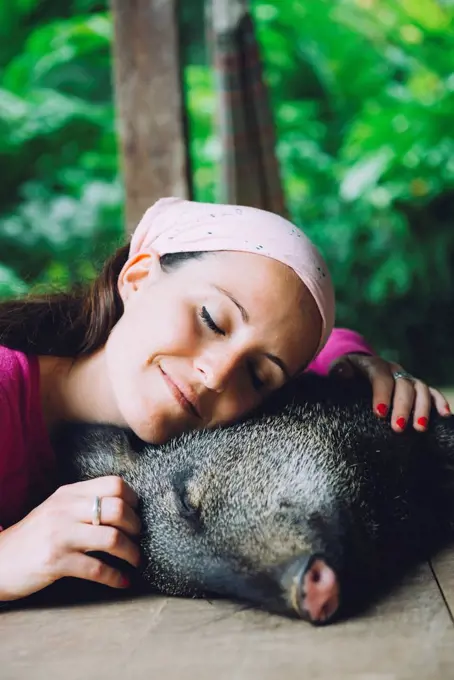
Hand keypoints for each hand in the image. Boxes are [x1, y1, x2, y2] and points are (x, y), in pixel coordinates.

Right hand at [0, 476, 140, 601]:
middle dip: (136, 526)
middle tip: (139, 538)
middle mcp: (65, 509)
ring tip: (136, 560)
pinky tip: (123, 581)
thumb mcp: (56, 510)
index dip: (133, 499)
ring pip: (112, 539)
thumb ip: (84, 503)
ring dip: (132, 553)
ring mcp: (60, 535)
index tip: (137, 513)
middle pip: (118, 509)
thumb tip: (124, 507)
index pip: (114, 484)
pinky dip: (116, 577)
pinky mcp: (56, 562)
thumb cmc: (34, 537)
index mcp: (68, 494)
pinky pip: (97, 569)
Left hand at [329, 353, 450, 432]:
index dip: (381, 393)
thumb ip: (339, 370)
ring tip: (419, 427)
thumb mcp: (339, 369)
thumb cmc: (347, 373)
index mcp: (374, 364)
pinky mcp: (417, 387)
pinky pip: (432, 392)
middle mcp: (394, 369)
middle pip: (403, 385)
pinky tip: (444, 415)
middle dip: (402, 406)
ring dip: (422, 408)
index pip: (380, 376)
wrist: (359, 368)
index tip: (380, 413)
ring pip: (420, 389)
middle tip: (398, 427)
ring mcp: (407, 378)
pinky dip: (439, 402)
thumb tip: (343, 373)